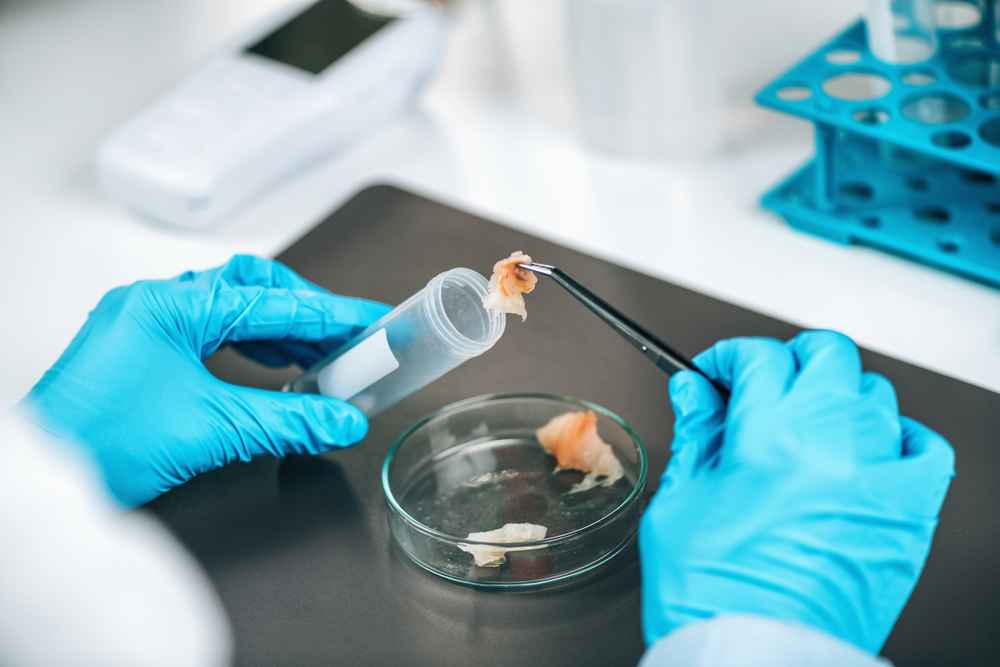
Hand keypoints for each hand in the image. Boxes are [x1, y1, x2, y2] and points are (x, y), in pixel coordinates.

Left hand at [17, 256, 391, 506]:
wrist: (43, 478)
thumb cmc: (99, 445)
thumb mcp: (212, 429)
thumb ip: (288, 421)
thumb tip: (340, 420)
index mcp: (171, 305)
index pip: (272, 302)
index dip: (330, 314)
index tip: (369, 321)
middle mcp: (157, 303)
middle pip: (252, 287)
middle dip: (306, 310)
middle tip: (349, 334)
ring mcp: (147, 324)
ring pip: (231, 306)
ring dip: (280, 327)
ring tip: (321, 351)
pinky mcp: (143, 348)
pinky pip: (210, 329)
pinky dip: (250, 341)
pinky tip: (274, 361)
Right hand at [639, 331, 954, 652]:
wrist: (755, 655)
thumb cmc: (714, 595)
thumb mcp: (681, 503)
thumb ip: (695, 436)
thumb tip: (694, 392)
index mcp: (770, 440)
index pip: (759, 357)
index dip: (728, 356)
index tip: (717, 375)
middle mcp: (833, 446)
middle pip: (827, 353)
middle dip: (788, 358)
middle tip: (763, 383)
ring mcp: (878, 476)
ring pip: (873, 392)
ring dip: (835, 395)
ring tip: (807, 424)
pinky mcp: (908, 513)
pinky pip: (924, 448)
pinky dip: (898, 436)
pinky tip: (868, 449)